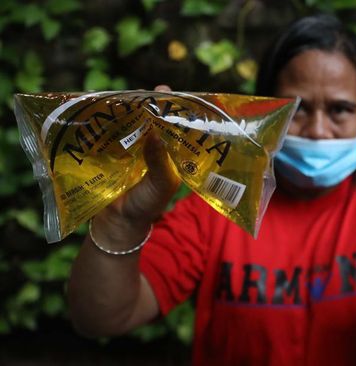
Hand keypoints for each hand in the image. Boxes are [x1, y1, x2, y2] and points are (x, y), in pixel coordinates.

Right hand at [91, 85, 179, 246]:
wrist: (118, 223)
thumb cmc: (148, 204)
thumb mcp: (162, 183)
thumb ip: (161, 160)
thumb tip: (155, 132)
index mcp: (166, 148)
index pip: (169, 120)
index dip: (167, 105)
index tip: (163, 90)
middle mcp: (147, 142)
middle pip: (144, 114)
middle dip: (141, 101)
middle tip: (137, 92)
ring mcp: (124, 145)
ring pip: (123, 119)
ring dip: (119, 107)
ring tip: (116, 97)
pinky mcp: (104, 150)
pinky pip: (102, 131)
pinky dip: (99, 121)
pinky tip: (94, 109)